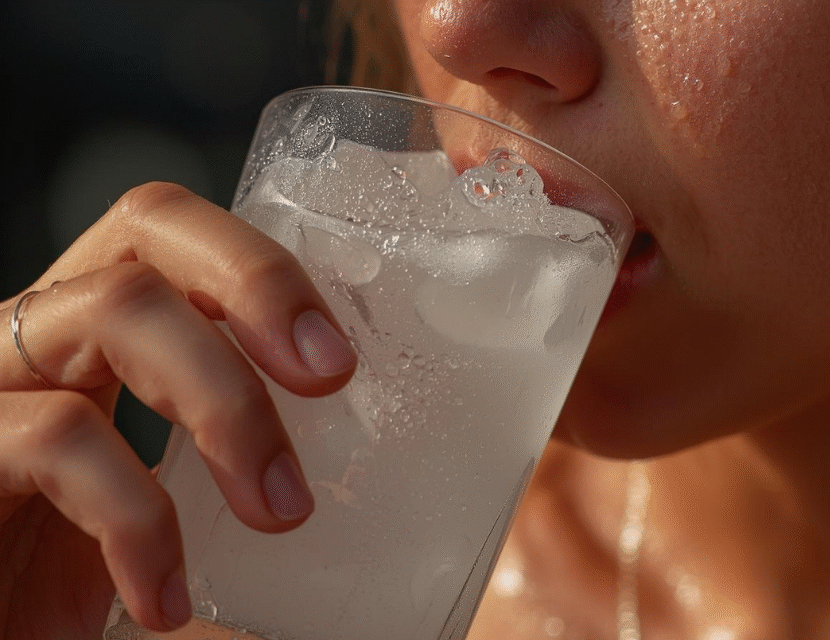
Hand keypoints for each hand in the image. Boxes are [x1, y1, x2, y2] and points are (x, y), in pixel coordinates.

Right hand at [0, 183, 356, 638]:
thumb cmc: (69, 585)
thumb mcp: (171, 512)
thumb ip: (243, 486)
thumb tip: (368, 514)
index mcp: (101, 340)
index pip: (181, 241)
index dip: (266, 269)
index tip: (337, 354)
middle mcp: (41, 338)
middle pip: (149, 230)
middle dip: (258, 286)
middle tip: (330, 377)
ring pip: (116, 308)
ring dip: (225, 403)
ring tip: (279, 508)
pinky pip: (57, 438)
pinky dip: (135, 518)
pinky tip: (163, 597)